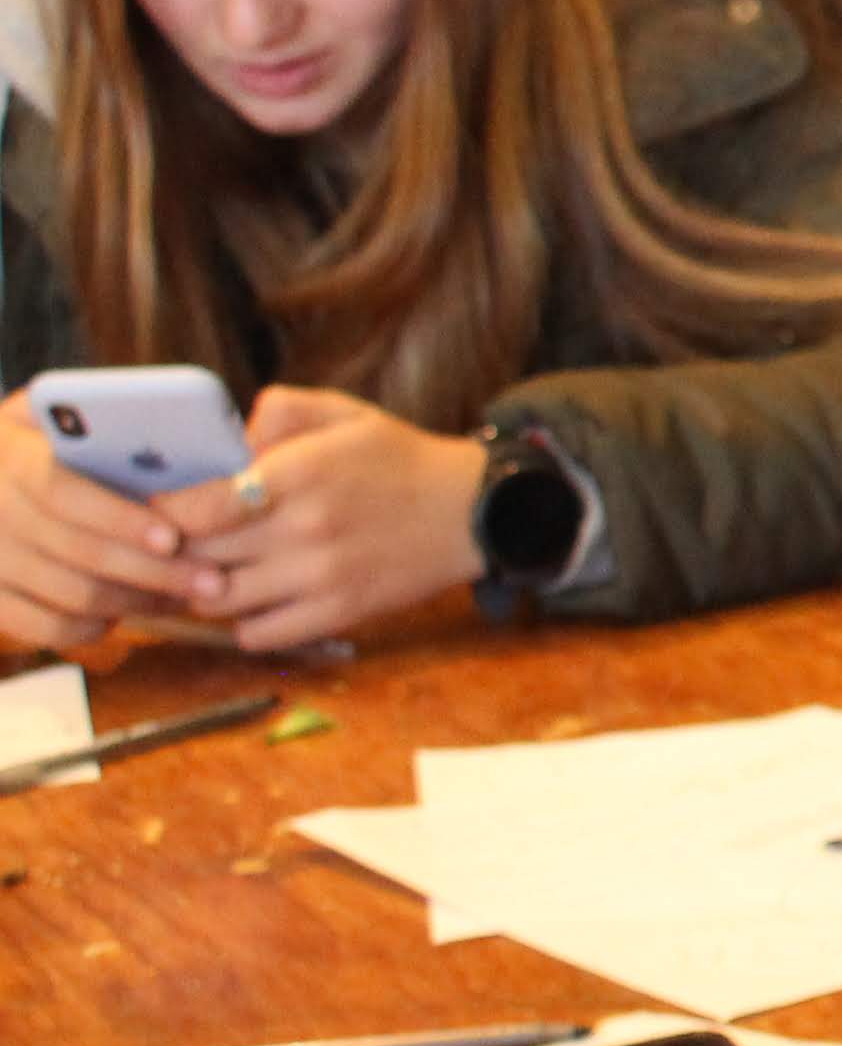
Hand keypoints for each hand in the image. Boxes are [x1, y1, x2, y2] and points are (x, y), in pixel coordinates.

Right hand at [0, 390, 204, 649]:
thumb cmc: (56, 442)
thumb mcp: (73, 419)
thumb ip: (118, 431)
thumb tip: (197, 455)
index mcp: (13, 455)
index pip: (63, 493)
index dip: (119, 519)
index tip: (172, 538)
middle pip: (79, 552)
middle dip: (155, 572)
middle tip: (214, 581)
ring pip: (72, 595)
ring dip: (139, 600)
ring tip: (189, 593)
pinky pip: (48, 627)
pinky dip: (96, 626)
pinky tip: (133, 611)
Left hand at [164, 389, 487, 651]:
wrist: (474, 510)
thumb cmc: (402, 459)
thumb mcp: (346, 413)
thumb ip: (279, 411)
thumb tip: (226, 443)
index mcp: (301, 471)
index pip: (197, 507)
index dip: (165, 512)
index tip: (163, 509)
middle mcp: (305, 526)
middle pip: (199, 555)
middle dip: (178, 550)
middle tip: (178, 543)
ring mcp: (321, 575)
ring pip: (217, 600)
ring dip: (203, 589)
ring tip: (213, 573)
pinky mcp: (338, 612)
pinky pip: (257, 634)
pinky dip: (242, 622)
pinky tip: (254, 600)